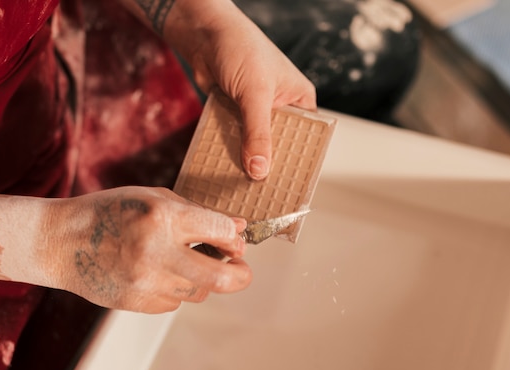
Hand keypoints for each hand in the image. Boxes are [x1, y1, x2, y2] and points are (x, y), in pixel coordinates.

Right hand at [43, 187, 251, 312]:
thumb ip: (197, 212)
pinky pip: (174, 302)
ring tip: (188, 262)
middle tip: (242, 270)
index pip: (222, 233)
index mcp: (163, 218)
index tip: (235, 241)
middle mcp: (157, 253)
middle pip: (221, 278)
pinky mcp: (137, 303)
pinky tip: (158, 272)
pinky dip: (176, 289)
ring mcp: (146, 283)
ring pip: (199, 292)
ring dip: (203, 279)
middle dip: (241, 275)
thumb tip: (238, 228)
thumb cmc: (110, 212)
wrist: (61, 242)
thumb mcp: (153, 198)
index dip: (235, 238)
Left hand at [173, 2, 316, 179]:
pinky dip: (228, 151)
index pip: (305, 139)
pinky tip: (222, 171)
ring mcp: (256, 113)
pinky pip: (234, 139)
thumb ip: (258, 132)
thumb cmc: (240, 49)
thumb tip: (259, 169)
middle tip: (259, 195)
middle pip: (278, 146)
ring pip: (253, 144)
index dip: (297, 163)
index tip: (287, 190)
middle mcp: (281, 109)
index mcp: (300, 101)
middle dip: (267, 165)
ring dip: (244, 161)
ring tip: (239, 190)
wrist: (204, 34)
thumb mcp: (255, 93)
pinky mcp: (234, 115)